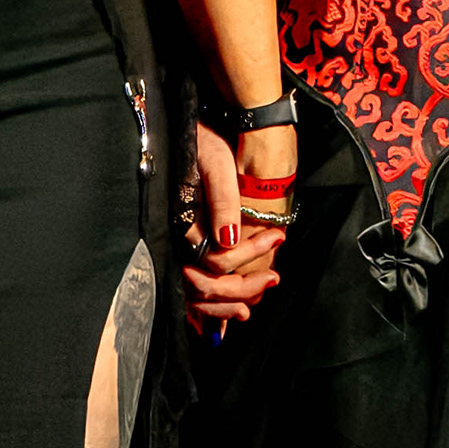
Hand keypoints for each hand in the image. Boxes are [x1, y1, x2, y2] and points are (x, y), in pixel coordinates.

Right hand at [182, 118, 293, 324]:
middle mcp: (174, 239)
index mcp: (182, 220)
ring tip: (252, 306)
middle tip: (274, 279)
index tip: (277, 238)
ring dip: (224, 305)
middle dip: (242, 288)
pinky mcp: (175, 250)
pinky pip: (186, 292)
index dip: (250, 255)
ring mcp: (171, 248)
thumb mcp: (215, 161)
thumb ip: (221, 199)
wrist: (178, 131)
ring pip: (194, 295)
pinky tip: (222, 316)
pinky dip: (204, 309)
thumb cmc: (200, 142)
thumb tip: (229, 240)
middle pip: (204, 285)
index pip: (216, 259)